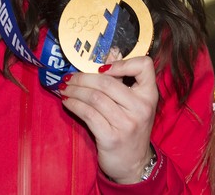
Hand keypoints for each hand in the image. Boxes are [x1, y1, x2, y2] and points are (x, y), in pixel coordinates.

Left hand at [59, 56, 159, 182]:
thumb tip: (110, 52)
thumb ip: (123, 79)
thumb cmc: (131, 129)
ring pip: (95, 97)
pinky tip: (67, 102)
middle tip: (69, 77)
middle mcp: (141, 107)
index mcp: (149, 95)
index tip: (103, 69)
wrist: (134, 164)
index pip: (144, 65)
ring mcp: (127, 123)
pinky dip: (74, 105)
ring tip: (65, 88)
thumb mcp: (134, 104)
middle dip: (83, 77)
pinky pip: (88, 114)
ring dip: (75, 91)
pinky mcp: (111, 137)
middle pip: (107, 82)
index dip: (123, 62)